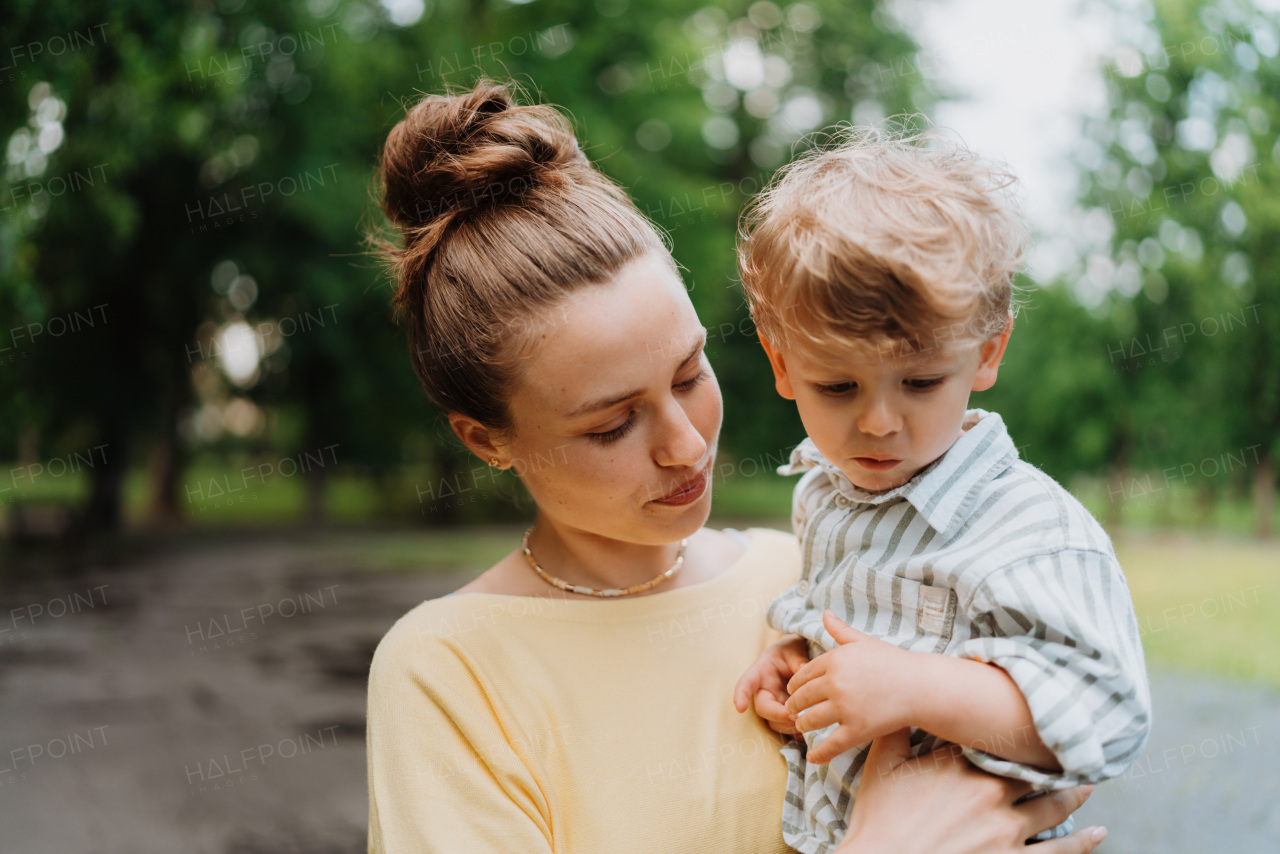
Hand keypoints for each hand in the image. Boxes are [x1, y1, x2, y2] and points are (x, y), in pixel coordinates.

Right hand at [733, 633, 809, 736]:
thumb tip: (802, 669)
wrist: (798, 659)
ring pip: (775, 723)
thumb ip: (797, 658)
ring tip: (808, 720)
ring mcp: (775, 706)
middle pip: (763, 709)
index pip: (747, 683)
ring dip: (789, 725)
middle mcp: (765, 692)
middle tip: (796, 716)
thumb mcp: (793, 647)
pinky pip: (789, 729)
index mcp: (761, 673)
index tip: (740, 708)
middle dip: (778, 715)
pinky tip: (813, 728)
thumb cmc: (791, 651)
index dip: (741, 695)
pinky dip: (799, 731)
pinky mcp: (786, 717)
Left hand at [785, 610, 917, 762]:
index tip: (792, 693)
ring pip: (810, 720)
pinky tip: (813, 757)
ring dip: (802, 725)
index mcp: (834, 660)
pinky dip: (818, 754)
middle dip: (794, 706)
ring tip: (802, 727)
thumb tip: (825, 613)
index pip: (802, 675)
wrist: (922, 687)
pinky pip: (830, 745)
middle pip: (801, 698)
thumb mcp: (865, 642)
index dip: (794, 686)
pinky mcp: (858, 730)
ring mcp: (846, 707)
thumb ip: (841, 631)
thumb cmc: (894, 663)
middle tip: (792, 712)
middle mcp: (836, 682)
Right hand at [835, 728, 1106, 853]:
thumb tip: (894, 701)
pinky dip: (1083, 842)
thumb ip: (894, 731)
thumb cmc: (877, 821)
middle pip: (1031, 770)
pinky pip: (1058, 851)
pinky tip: (1099, 834)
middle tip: (1069, 752)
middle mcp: (990, 792)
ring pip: (1052, 806)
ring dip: (1072, 796)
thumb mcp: (880, 768)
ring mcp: (1006, 829)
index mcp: (959, 765)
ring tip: (1086, 787)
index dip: (1013, 731)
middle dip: (1050, 762)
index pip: (995, 740)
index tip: (1029, 720)